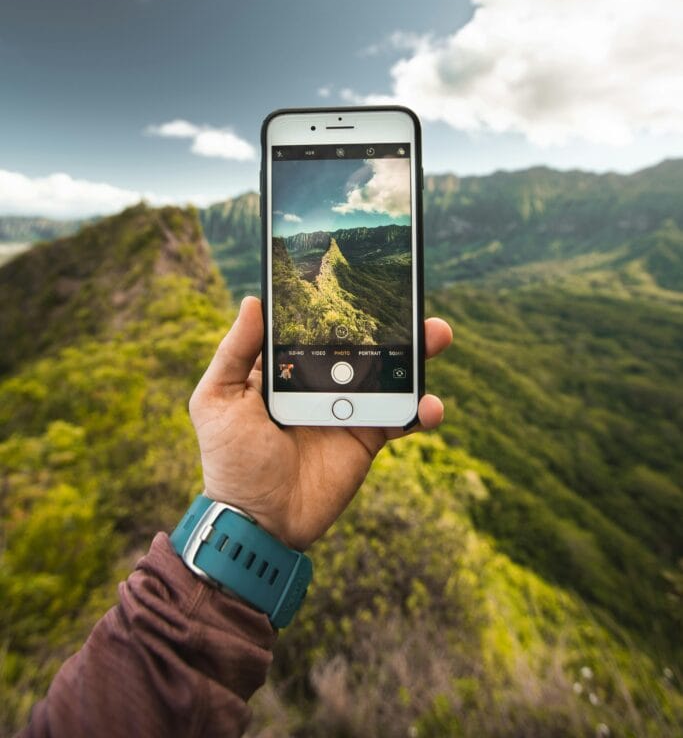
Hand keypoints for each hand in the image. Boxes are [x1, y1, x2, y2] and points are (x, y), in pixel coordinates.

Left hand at [189, 297, 451, 549]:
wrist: (257, 522)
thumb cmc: (230, 460)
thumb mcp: (217, 401)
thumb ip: (235, 352)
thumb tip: (254, 300)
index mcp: (284, 364)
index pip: (314, 323)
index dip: (337, 300)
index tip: (361, 275)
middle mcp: (318, 379)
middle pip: (361, 341)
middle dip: (391, 320)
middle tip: (413, 302)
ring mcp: (346, 406)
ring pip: (388, 371)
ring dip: (417, 352)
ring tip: (437, 336)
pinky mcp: (367, 436)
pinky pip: (400, 416)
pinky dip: (421, 409)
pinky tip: (429, 405)